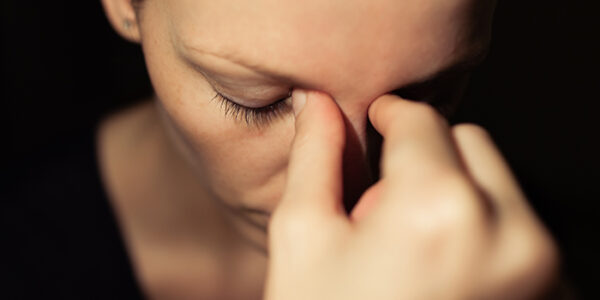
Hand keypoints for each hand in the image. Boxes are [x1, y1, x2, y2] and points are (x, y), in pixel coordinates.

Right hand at [264, 89, 557, 299]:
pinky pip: (518, 227)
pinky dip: (482, 227)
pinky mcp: (551, 293)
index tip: (376, 119)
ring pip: (499, 183)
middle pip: (469, 143)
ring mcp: (542, 271)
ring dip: (456, 190)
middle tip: (383, 202)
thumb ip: (315, 160)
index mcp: (438, 210)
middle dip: (425, 154)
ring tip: (410, 244)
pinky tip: (440, 270)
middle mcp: (508, 233)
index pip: (422, 121)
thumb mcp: (304, 239)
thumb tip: (319, 106)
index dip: (390, 114)